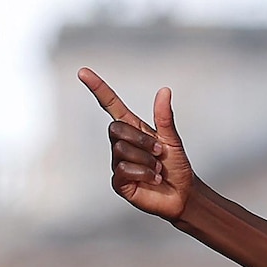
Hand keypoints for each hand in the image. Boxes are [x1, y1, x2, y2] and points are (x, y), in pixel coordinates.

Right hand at [81, 68, 195, 221]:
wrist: (183, 194)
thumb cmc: (177, 166)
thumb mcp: (172, 139)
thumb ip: (164, 117)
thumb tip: (165, 90)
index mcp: (133, 129)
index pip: (111, 105)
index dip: (98, 89)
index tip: (83, 72)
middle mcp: (121, 144)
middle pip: (115, 129)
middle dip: (141, 140)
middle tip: (160, 152)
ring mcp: (118, 163)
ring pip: (121, 150)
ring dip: (147, 160)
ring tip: (158, 169)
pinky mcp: (119, 182)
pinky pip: (123, 169)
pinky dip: (144, 173)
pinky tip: (154, 179)